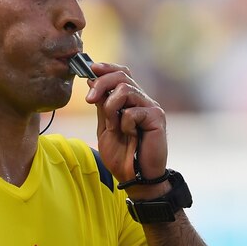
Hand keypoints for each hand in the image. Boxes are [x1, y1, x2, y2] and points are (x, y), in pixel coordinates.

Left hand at [85, 63, 168, 198]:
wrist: (135, 176)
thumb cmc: (121, 154)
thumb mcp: (104, 126)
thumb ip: (101, 105)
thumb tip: (91, 80)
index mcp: (129, 100)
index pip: (121, 73)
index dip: (106, 68)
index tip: (90, 68)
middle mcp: (142, 100)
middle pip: (122, 75)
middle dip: (101, 83)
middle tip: (89, 99)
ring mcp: (151, 107)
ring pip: (126, 90)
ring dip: (111, 107)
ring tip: (112, 125)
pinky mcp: (157, 118)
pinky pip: (132, 111)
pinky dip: (124, 123)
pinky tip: (131, 135)